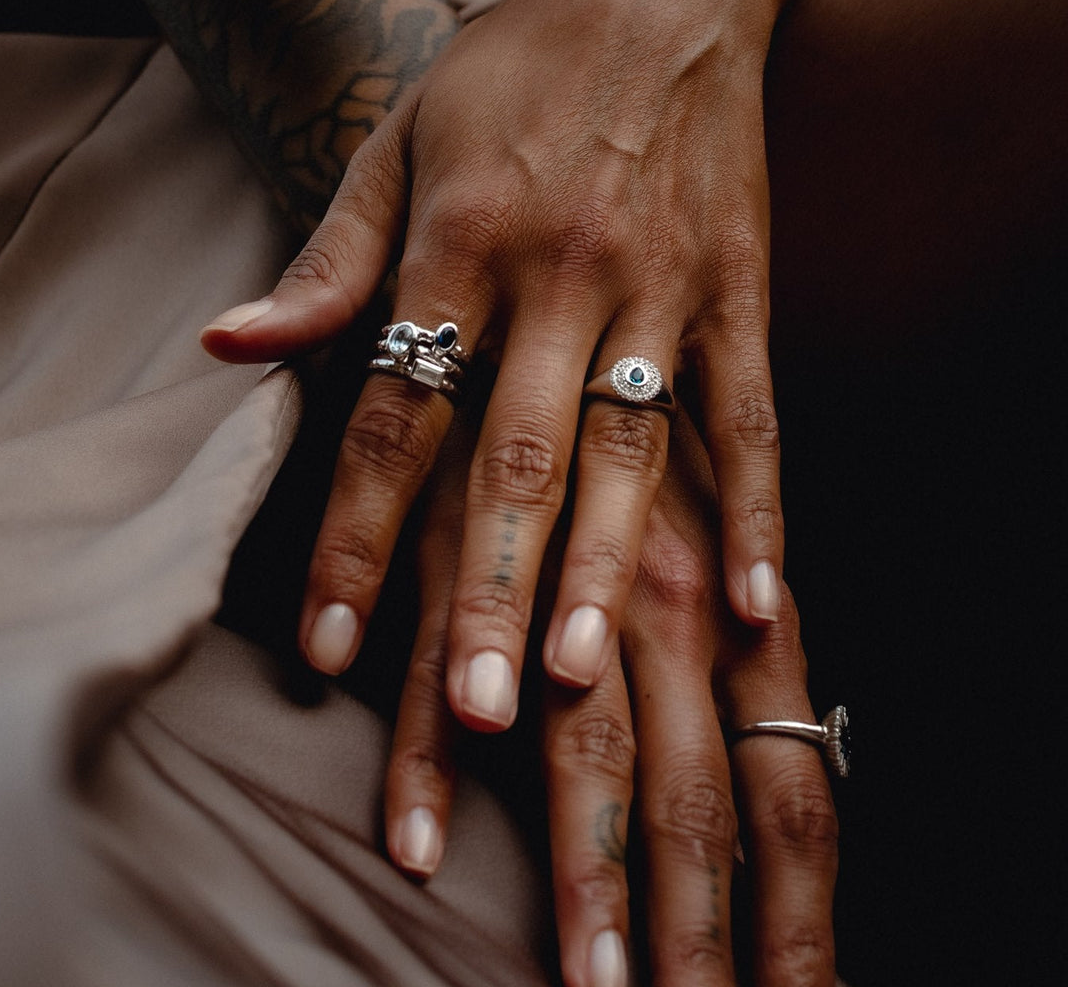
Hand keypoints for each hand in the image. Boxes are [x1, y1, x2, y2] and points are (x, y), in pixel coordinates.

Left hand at [202, 0, 843, 727]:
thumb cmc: (512, 71)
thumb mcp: (399, 143)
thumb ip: (326, 261)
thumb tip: (229, 345)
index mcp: (462, 240)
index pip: (395, 412)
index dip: (353, 532)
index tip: (323, 644)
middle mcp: (562, 273)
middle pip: (514, 454)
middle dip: (486, 585)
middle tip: (468, 707)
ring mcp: (662, 289)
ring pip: (630, 449)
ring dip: (606, 568)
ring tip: (581, 676)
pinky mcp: (739, 292)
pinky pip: (751, 414)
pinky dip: (758, 509)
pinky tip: (753, 602)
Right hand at [386, 409, 838, 985]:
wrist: (564, 299)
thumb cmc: (651, 442)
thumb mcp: (728, 548)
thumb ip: (754, 658)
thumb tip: (798, 768)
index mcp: (741, 613)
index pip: (794, 798)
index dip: (803, 922)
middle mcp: (666, 607)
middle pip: (696, 801)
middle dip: (700, 939)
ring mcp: (558, 585)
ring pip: (580, 752)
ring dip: (582, 878)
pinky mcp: (459, 556)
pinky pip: (439, 682)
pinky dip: (427, 766)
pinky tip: (419, 852)